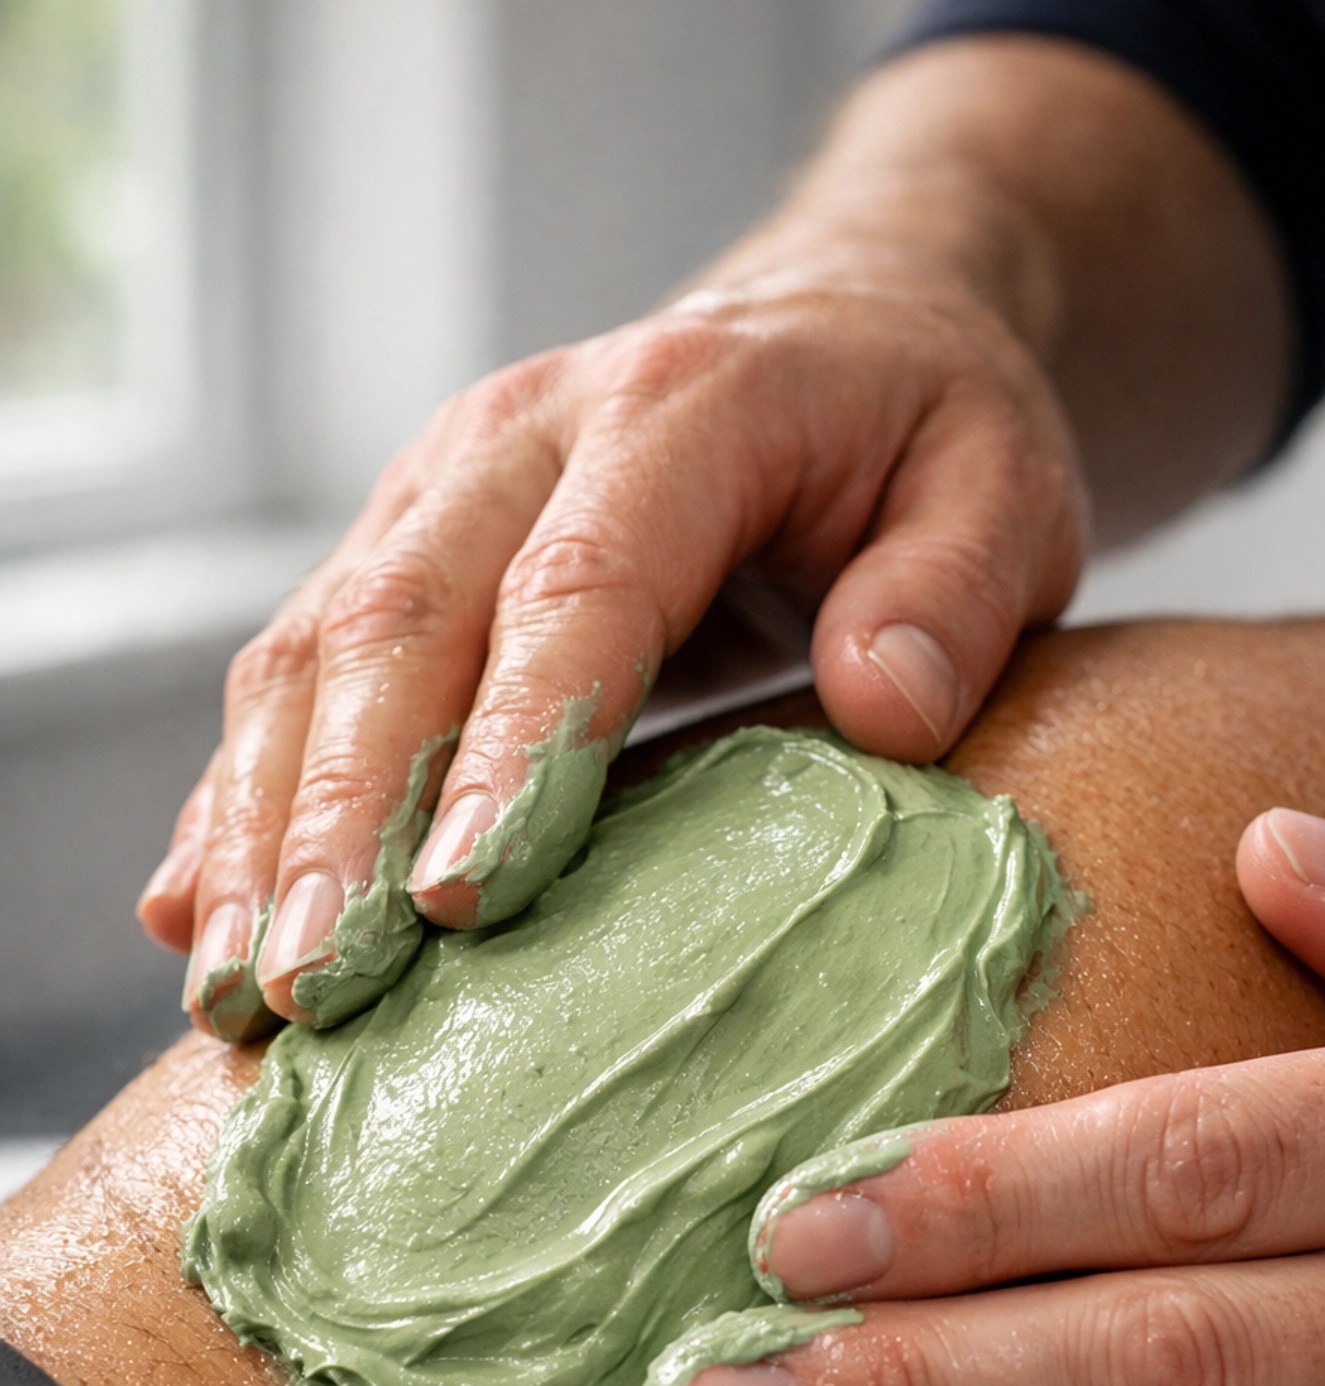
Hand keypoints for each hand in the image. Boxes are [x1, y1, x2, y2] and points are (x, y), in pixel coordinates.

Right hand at [138, 245, 1082, 1035]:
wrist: (838, 332)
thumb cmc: (925, 436)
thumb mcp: (1002, 489)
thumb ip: (955, 591)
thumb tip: (885, 710)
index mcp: (679, 406)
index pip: (576, 584)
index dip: (512, 745)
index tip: (466, 900)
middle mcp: (522, 432)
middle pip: (401, 622)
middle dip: (342, 815)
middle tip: (314, 983)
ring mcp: (439, 490)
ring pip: (314, 651)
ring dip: (264, 824)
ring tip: (240, 988)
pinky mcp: (400, 550)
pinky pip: (295, 672)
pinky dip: (240, 796)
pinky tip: (197, 914)